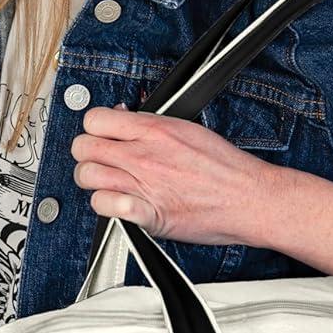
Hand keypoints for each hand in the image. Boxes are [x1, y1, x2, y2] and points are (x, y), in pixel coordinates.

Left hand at [68, 101, 280, 246]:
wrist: (249, 198)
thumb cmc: (225, 168)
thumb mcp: (188, 129)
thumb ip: (151, 125)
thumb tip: (124, 117)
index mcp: (154, 129)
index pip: (94, 119)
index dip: (94, 129)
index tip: (102, 137)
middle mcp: (143, 155)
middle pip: (82, 147)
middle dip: (87, 154)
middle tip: (101, 161)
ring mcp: (143, 184)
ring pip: (87, 176)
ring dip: (93, 182)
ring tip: (108, 185)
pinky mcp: (148, 214)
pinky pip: (105, 207)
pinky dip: (107, 207)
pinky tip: (120, 205)